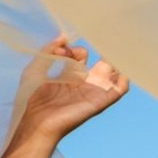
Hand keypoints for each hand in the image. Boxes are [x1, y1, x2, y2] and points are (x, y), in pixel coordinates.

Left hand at [7, 32, 130, 142]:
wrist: (37, 121)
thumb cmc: (32, 98)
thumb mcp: (36, 68)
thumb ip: (48, 50)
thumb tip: (64, 36)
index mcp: (67, 76)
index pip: (81, 56)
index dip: (74, 49)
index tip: (63, 50)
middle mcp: (82, 83)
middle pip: (99, 63)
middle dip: (101, 51)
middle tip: (94, 44)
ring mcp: (92, 92)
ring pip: (112, 74)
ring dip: (115, 62)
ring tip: (113, 49)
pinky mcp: (100, 101)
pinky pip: (119, 89)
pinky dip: (124, 78)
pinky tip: (118, 67)